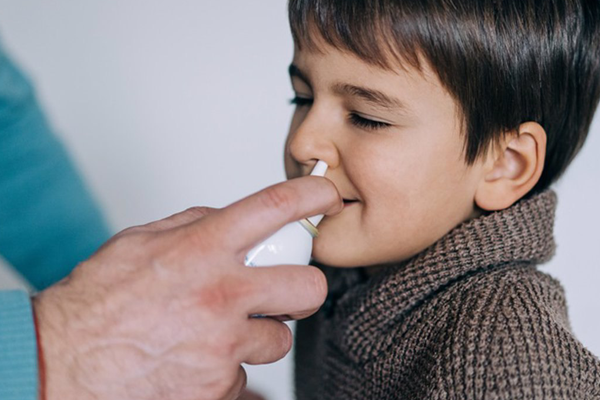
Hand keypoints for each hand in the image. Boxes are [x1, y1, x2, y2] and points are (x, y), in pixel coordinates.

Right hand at [33, 175, 341, 399]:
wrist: (61, 363)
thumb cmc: (97, 301)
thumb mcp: (140, 241)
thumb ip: (193, 224)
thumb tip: (231, 218)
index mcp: (203, 249)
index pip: (276, 207)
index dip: (313, 196)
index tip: (326, 196)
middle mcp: (221, 295)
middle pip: (307, 286)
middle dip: (303, 287)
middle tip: (283, 290)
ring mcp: (223, 346)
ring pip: (279, 339)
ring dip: (258, 335)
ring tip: (217, 332)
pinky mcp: (219, 386)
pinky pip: (245, 374)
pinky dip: (227, 368)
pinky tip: (195, 359)